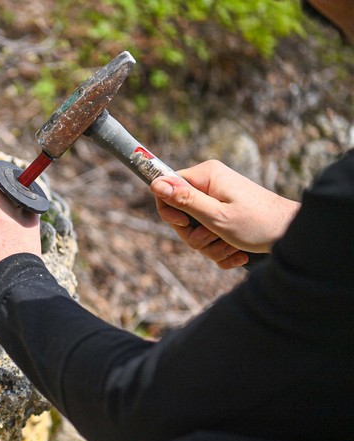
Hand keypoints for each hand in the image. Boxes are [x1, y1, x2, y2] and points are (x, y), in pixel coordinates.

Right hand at [151, 160, 299, 268]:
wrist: (294, 235)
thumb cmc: (258, 224)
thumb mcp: (216, 216)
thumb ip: (184, 200)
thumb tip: (155, 183)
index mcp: (206, 175)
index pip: (166, 187)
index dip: (169, 210)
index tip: (184, 224)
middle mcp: (211, 184)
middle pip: (180, 214)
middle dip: (194, 235)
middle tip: (214, 239)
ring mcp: (219, 200)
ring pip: (195, 230)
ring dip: (210, 246)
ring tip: (231, 247)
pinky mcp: (226, 216)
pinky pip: (210, 236)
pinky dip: (221, 249)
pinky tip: (238, 254)